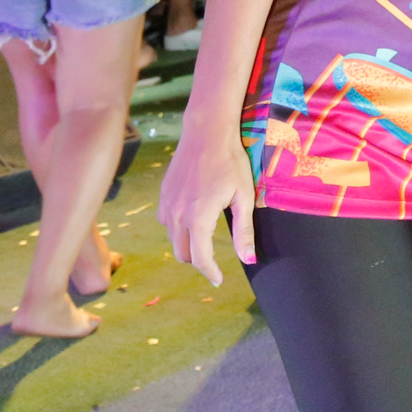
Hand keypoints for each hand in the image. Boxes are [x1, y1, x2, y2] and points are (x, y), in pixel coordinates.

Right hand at [159, 118, 257, 285]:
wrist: (206, 132)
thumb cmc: (230, 162)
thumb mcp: (243, 197)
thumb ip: (244, 231)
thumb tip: (249, 260)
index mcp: (198, 218)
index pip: (200, 259)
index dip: (210, 272)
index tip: (219, 279)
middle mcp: (177, 215)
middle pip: (183, 254)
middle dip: (198, 262)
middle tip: (214, 263)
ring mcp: (166, 204)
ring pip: (172, 239)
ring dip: (187, 246)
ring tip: (205, 243)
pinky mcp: (162, 195)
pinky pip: (166, 222)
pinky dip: (178, 230)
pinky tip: (192, 221)